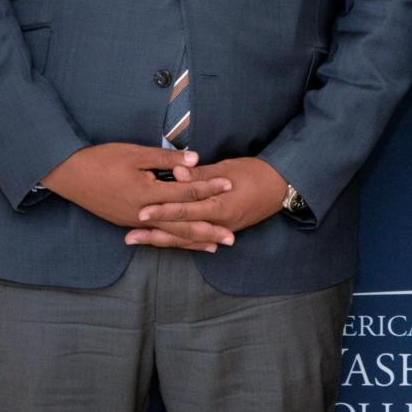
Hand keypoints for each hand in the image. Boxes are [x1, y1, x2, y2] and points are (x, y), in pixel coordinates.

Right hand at [39, 144, 233, 250]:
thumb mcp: (136, 153)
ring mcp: (133, 221)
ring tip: (215, 247)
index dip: (209, 188)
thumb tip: (195, 160)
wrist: (69, 174)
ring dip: (193, 241)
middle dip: (209, 230)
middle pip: (182, 224)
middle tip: (232, 238)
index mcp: (148, 194)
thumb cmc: (102, 159)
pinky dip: (172, 240)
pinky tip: (182, 242)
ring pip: (169, 235)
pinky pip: (156, 236)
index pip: (186, 193)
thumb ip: (166, 159)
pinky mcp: (126, 223)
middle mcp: (143, 214)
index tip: (230, 185)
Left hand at [126, 156, 289, 248]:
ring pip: (187, 239)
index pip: (185, 211)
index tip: (141, 212)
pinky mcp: (223, 230)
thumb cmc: (255, 173)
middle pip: (181, 231)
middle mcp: (219, 223)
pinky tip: (163, 242)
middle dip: (154, 233)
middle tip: (129, 235)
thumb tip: (177, 172)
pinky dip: (179, 242)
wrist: (282, 187)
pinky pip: (197, 239)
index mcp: (220, 205)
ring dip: (161, 240)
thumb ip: (200, 174)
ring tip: (137, 239)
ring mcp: (221, 229)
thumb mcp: (228, 169)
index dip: (162, 212)